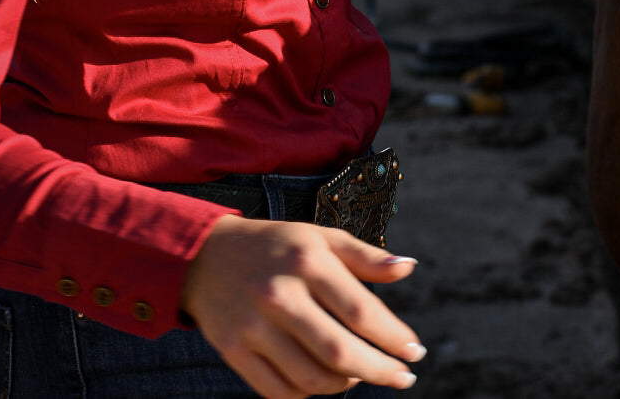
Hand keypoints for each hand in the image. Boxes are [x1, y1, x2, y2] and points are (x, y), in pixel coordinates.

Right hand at [181, 215, 424, 397]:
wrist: (204, 255)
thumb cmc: (276, 245)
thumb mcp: (320, 237)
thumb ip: (365, 257)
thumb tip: (409, 268)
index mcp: (307, 260)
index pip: (360, 309)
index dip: (393, 336)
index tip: (416, 351)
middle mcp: (280, 294)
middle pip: (338, 351)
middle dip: (379, 370)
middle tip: (403, 378)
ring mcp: (253, 326)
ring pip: (311, 377)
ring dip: (345, 384)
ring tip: (362, 375)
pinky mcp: (233, 351)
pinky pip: (278, 391)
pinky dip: (307, 394)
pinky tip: (324, 382)